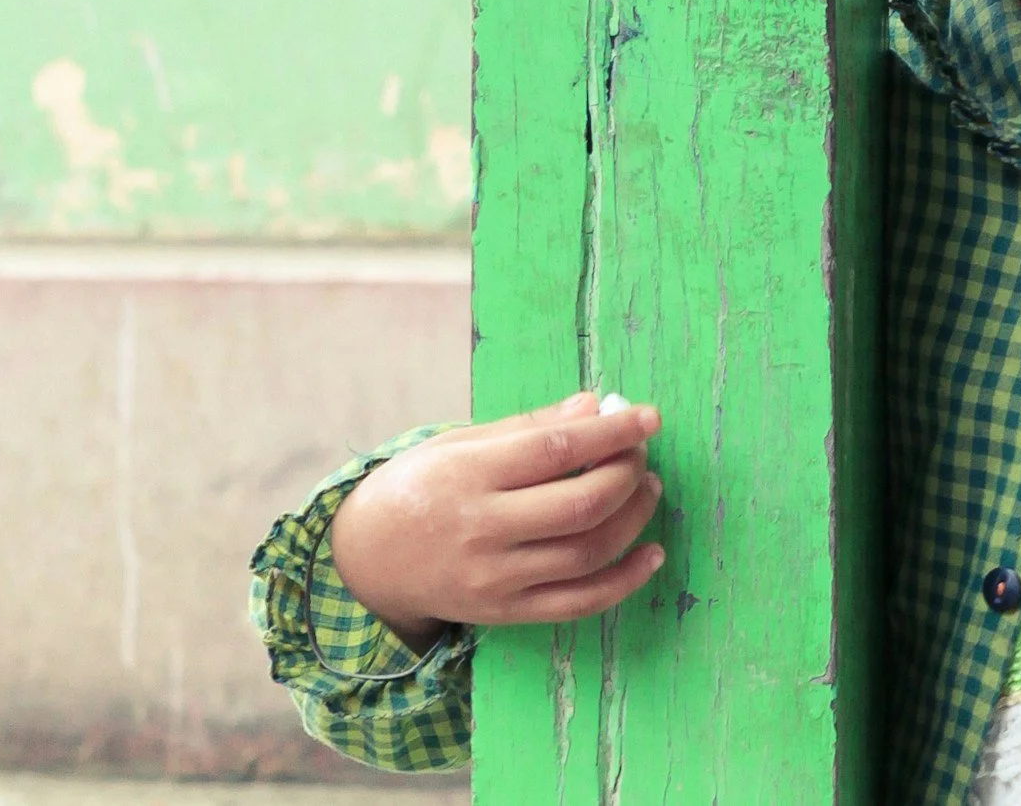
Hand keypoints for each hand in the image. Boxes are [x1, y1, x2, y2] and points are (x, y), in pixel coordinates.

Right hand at [330, 391, 665, 652]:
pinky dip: (626, 581)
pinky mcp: (506, 614)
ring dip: (634, 518)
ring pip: (587, 554)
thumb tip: (594, 406)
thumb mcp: (458, 443)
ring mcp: (495, 579)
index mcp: (467, 475)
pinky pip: (579, 604)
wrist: (368, 561)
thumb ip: (528, 427)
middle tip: (641, 453)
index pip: (555, 450)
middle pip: (579, 506)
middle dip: (627, 473)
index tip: (648, 417)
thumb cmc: (417, 488)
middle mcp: (482, 530)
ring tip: (648, 488)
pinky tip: (652, 554)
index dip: (611, 433)